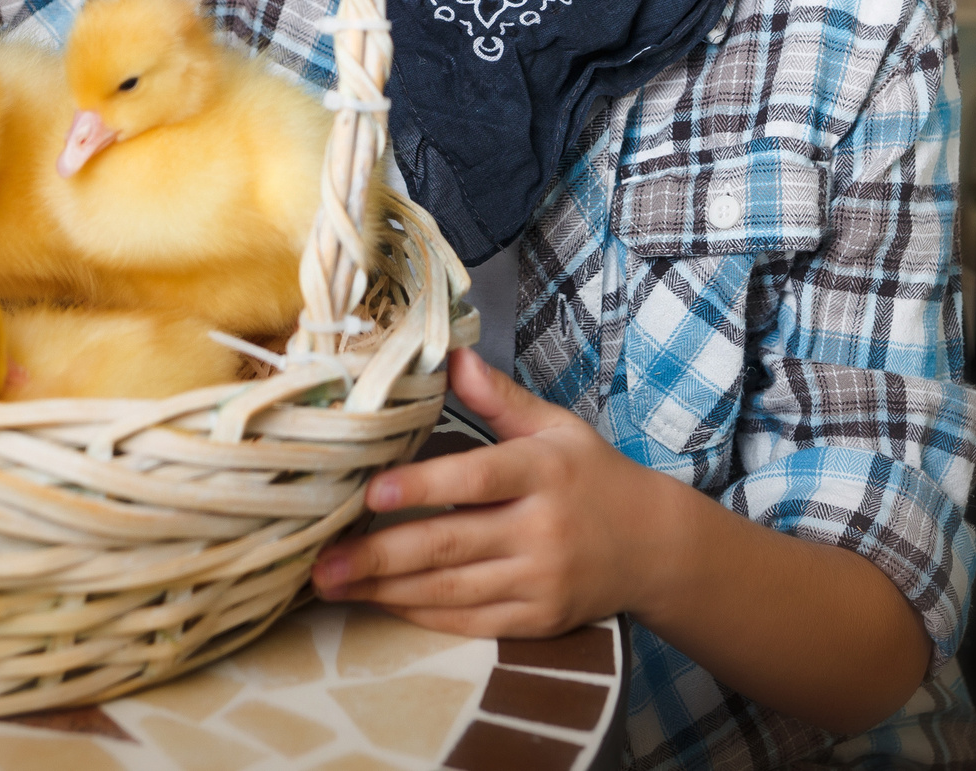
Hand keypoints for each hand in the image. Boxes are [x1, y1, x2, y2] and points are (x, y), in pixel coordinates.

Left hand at [312, 347, 678, 637]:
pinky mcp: (538, 621)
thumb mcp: (556, 427)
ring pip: (450, 590)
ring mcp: (540, 581)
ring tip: (331, 585)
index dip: (422, 486)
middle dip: (379, 556)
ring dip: (385, 591)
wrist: (654, 547)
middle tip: (321, 562)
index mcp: (544, 471)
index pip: (476, 478)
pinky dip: (420, 614)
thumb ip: (499, 398)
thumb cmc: (592, 477)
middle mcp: (542, 530)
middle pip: (450, 544)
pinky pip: (469, 621)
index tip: (370, 494)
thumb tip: (451, 353)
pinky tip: (380, 604)